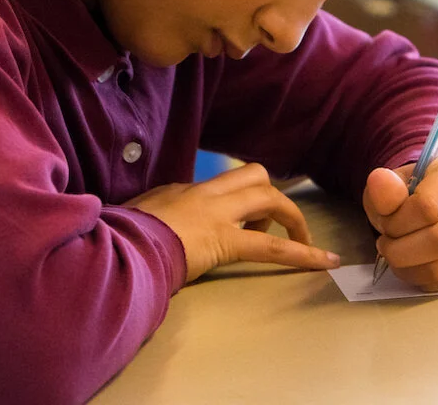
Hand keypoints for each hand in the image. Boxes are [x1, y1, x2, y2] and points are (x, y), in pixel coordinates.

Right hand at [126, 162, 339, 281]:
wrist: (113, 248)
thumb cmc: (115, 239)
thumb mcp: (131, 219)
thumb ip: (149, 218)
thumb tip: (148, 228)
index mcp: (181, 190)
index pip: (220, 186)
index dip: (239, 201)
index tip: (244, 222)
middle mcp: (204, 194)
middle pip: (254, 176)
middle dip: (274, 199)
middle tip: (280, 228)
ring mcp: (217, 214)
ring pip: (270, 198)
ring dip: (292, 218)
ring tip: (304, 244)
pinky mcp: (225, 240)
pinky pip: (272, 248)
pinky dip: (304, 254)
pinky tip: (324, 261)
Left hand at [362, 152, 437, 291]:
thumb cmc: (418, 189)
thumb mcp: (396, 182)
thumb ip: (386, 187)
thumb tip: (379, 181)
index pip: (429, 206)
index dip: (398, 222)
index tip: (386, 223)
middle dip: (402, 250)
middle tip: (386, 245)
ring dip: (410, 269)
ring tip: (397, 255)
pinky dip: (424, 280)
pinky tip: (414, 265)